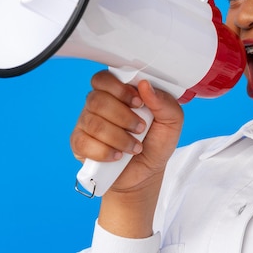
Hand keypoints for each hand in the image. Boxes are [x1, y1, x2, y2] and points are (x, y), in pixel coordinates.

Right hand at [70, 70, 183, 235]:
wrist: (147, 173)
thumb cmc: (156, 142)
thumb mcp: (172, 121)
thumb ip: (164, 101)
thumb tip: (145, 85)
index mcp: (117, 92)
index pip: (104, 78)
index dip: (119, 89)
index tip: (138, 103)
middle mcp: (98, 105)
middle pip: (97, 100)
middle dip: (123, 117)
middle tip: (140, 129)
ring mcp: (86, 124)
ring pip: (93, 123)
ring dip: (119, 138)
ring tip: (135, 147)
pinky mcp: (80, 144)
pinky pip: (84, 143)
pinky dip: (105, 152)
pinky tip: (118, 156)